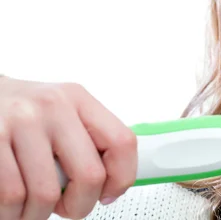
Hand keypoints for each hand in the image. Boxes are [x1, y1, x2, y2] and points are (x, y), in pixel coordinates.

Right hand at [0, 75, 137, 219]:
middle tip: (67, 208)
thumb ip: (86, 139)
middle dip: (80, 205)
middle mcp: (53, 106)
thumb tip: (109, 185)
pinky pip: (11, 196)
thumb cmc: (21, 112)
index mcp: (77, 98)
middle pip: (90, 174)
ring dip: (39, 213)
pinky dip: (12, 213)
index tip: (109, 194)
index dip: (122, 178)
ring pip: (46, 194)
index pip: (122, 142)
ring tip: (31, 206)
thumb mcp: (61, 110)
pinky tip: (11, 206)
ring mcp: (20, 122)